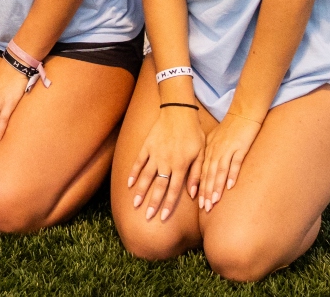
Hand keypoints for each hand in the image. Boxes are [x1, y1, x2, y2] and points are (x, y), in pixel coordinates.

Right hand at [124, 105, 204, 221]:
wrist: (178, 111)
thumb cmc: (193, 133)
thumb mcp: (201, 153)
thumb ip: (197, 174)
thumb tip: (193, 193)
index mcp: (180, 166)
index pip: (174, 190)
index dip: (168, 205)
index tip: (162, 218)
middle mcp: (166, 162)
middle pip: (158, 186)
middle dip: (153, 203)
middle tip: (147, 217)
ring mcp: (154, 154)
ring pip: (146, 176)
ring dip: (140, 191)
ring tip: (134, 204)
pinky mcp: (147, 146)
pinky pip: (139, 162)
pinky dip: (133, 172)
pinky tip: (129, 183)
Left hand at [194, 111, 262, 211]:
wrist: (242, 114)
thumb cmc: (229, 129)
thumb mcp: (215, 141)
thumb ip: (210, 155)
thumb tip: (207, 170)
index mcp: (209, 150)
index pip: (202, 172)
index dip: (200, 187)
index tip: (197, 202)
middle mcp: (215, 151)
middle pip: (208, 174)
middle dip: (205, 192)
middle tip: (203, 207)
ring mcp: (227, 150)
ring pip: (219, 171)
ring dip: (215, 187)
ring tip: (213, 201)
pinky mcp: (239, 147)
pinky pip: (234, 163)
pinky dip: (231, 174)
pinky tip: (230, 186)